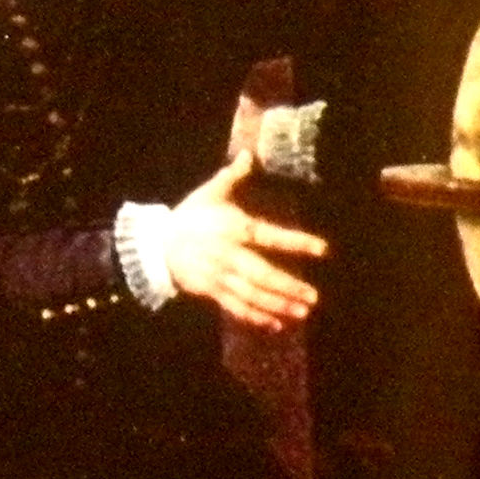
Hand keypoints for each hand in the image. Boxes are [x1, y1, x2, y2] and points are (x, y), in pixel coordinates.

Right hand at [161, 150, 326, 331]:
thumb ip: (232, 176)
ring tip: (302, 312)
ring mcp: (219, 275)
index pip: (268, 235)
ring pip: (252, 294)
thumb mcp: (209, 193)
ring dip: (278, 304)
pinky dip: (256, 317)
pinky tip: (276, 324)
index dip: (295, 242)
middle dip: (289, 286)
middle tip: (313, 296)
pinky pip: (236, 307)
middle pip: (262, 274)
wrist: (157, 243)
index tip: (322, 249)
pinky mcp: (211, 291)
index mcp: (232, 228)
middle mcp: (227, 254)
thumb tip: (249, 154)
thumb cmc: (189, 216)